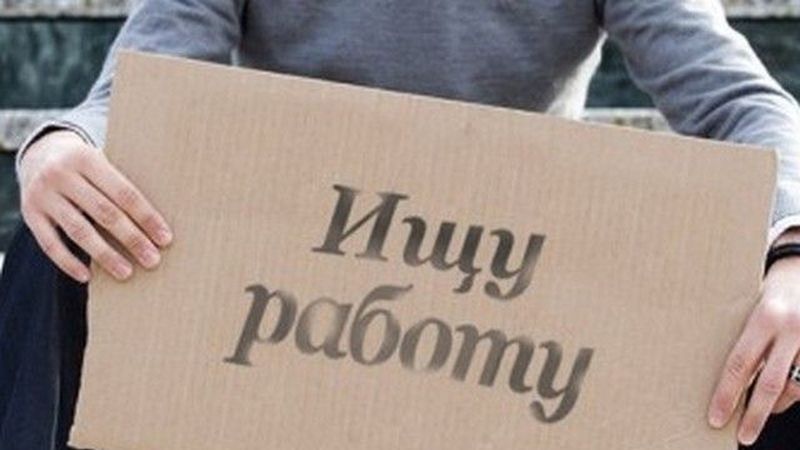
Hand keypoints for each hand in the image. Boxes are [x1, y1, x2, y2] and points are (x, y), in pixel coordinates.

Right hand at [18, 129, 171, 282]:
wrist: (40, 154)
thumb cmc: (87, 166)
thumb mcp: (101, 162)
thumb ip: (120, 185)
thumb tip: (157, 222)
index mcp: (87, 158)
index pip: (124, 193)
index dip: (146, 217)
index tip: (165, 239)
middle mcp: (61, 174)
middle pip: (104, 213)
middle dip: (132, 239)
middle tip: (152, 259)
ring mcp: (42, 194)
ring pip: (78, 230)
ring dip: (105, 255)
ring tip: (126, 272)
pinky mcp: (29, 213)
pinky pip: (49, 244)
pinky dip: (68, 262)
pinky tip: (87, 276)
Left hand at [707, 239, 799, 444]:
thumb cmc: (769, 290)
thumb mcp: (749, 307)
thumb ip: (743, 337)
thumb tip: (727, 379)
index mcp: (764, 318)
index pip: (739, 364)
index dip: (727, 394)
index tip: (715, 417)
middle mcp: (791, 329)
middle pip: (770, 384)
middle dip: (754, 415)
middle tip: (741, 436)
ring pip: (794, 388)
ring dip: (776, 404)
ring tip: (760, 410)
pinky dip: (792, 394)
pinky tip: (780, 397)